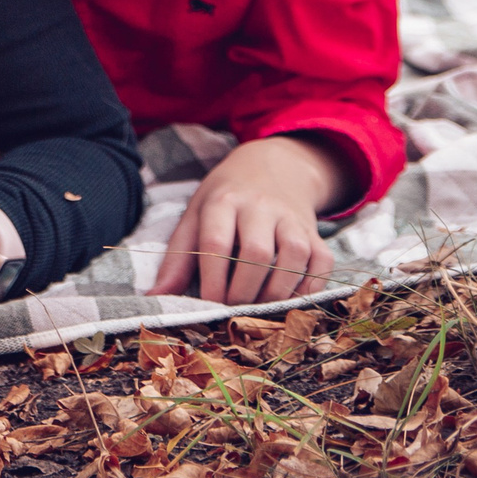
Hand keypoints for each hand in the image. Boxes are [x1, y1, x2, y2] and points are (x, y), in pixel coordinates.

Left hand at [148, 134, 346, 305]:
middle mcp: (260, 206)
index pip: (216, 242)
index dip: (212, 279)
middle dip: (242, 291)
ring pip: (291, 258)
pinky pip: (320, 263)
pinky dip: (308, 288)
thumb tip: (155, 297)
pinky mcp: (315, 233)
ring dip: (275, 293)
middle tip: (232, 310)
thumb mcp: (195, 215)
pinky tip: (288, 301)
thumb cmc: (225, 199)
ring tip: (257, 308)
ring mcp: (292, 218)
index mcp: (223, 200)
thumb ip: (178, 256)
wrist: (272, 167)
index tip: (207, 304)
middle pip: (256, 253)